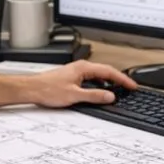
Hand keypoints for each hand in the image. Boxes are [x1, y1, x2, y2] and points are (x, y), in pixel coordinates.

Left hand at [23, 60, 137, 107]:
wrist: (32, 89)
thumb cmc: (48, 89)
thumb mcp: (75, 95)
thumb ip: (94, 96)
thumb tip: (110, 96)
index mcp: (84, 68)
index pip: (109, 71)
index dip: (122, 79)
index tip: (132, 86)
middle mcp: (81, 67)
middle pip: (105, 71)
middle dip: (118, 79)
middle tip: (129, 88)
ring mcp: (77, 71)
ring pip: (98, 74)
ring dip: (109, 81)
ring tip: (119, 89)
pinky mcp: (72, 76)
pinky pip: (91, 78)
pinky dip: (100, 83)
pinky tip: (100, 90)